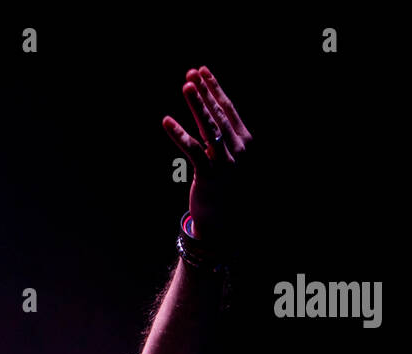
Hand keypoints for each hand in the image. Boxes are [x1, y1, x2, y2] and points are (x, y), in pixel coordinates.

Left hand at [162, 65, 253, 257]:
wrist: (227, 223)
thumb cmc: (227, 190)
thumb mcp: (230, 161)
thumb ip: (223, 139)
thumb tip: (211, 116)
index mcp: (245, 142)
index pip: (228, 109)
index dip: (215, 89)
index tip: (203, 71)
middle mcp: (239, 149)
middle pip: (218, 113)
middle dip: (205, 92)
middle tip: (191, 72)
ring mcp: (226, 162)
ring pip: (209, 127)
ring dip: (197, 104)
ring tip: (186, 86)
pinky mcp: (210, 175)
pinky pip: (192, 150)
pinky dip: (179, 134)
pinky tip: (166, 121)